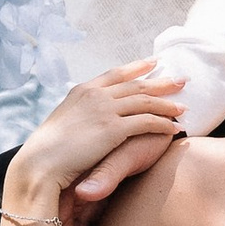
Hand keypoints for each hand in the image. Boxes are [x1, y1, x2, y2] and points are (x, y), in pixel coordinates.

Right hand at [13, 64, 185, 225]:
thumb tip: (86, 118)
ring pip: (145, 102)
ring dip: (167, 104)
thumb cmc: (48, 150)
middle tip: (181, 79)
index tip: (154, 62)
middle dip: (161, 82)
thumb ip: (79, 114)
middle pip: (136, 84)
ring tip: (184, 108)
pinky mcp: (113, 129)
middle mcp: (96, 94)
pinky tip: (175, 129)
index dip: (138, 67)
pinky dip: (163, 124)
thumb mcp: (63, 121)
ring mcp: (105, 109)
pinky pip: (147, 122)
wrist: (40, 163)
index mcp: (83, 90)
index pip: (116, 73)